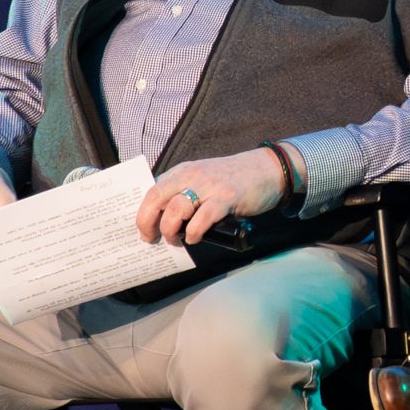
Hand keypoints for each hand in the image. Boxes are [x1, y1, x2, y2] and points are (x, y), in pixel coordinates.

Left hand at [138, 148, 288, 245]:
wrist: (267, 169)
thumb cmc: (233, 179)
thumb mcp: (203, 179)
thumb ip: (185, 192)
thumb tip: (165, 220)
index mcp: (183, 171)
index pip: (153, 190)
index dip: (143, 212)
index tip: (142, 230)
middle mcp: (192, 175)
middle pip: (157, 198)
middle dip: (148, 222)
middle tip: (151, 239)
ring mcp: (209, 186)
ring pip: (176, 209)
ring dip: (171, 229)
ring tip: (175, 240)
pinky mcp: (226, 197)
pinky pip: (203, 218)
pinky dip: (194, 233)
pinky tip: (195, 239)